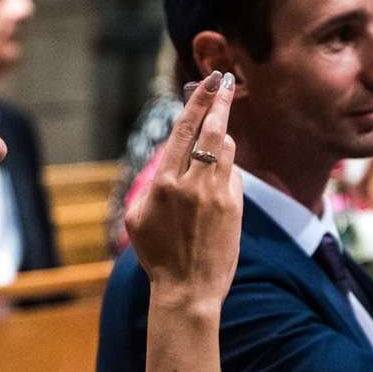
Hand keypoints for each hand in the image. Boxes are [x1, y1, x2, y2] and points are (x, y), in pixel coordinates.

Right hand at [124, 71, 242, 303]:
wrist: (188, 290)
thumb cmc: (157, 255)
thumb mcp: (138, 218)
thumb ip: (152, 183)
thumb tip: (169, 159)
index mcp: (163, 184)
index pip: (183, 131)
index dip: (197, 102)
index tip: (208, 81)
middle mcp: (192, 185)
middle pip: (213, 131)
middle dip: (220, 102)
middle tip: (225, 81)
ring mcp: (217, 195)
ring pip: (227, 150)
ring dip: (222, 137)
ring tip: (216, 134)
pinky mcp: (234, 207)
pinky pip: (233, 175)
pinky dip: (226, 171)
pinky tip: (216, 182)